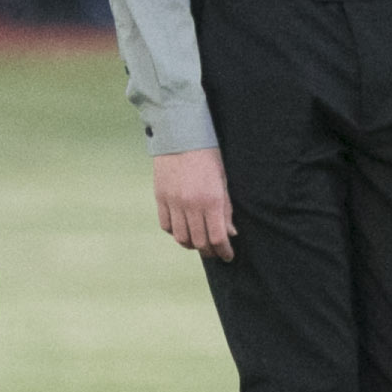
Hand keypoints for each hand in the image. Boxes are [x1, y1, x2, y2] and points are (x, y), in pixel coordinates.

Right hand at [153, 146, 234, 260]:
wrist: (180, 136)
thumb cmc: (208, 157)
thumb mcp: (223, 182)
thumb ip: (226, 210)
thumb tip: (230, 234)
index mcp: (211, 200)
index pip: (217, 237)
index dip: (224, 251)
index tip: (228, 256)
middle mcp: (191, 204)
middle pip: (199, 241)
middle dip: (209, 251)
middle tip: (215, 252)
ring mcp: (173, 202)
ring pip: (181, 237)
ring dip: (191, 245)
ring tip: (198, 244)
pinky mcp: (160, 197)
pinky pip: (166, 225)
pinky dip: (174, 232)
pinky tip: (182, 230)